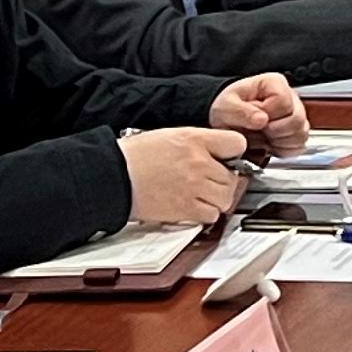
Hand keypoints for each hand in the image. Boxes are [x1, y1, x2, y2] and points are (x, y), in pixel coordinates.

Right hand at [119, 125, 250, 226]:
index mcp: (195, 139)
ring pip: (226, 198)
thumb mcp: (172, 135)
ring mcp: (193, 186)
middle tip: (212, 182)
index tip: (229, 160)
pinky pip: (211, 215)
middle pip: (233, 176)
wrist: (114, 175)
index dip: (234, 153)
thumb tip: (219, 154)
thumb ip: (200, 143)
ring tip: (202, 195)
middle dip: (225, 180)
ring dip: (218, 199)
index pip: (237, 143)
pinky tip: (194, 206)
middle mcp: (198, 162)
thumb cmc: (137, 155)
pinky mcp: (185, 208)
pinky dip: (206, 214)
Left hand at [209, 71, 306, 150]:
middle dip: (275, 131)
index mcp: (274, 84)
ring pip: (301, 133)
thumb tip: (262, 119)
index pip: (284, 102)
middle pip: (297, 119)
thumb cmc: (229, 109)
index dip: (269, 114)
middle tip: (259, 131)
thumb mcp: (225, 107)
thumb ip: (241, 111)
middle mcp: (289, 97)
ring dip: (280, 141)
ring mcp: (295, 115)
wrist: (227, 123)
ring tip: (263, 137)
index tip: (256, 119)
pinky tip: (270, 144)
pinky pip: (299, 145)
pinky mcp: (296, 132)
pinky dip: (284, 149)